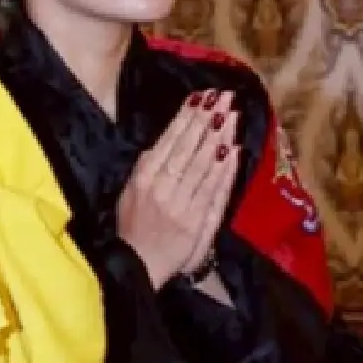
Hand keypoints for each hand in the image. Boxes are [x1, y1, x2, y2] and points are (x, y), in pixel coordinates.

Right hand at [115, 90, 239, 288]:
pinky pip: (214, 190)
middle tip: (224, 96)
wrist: (139, 266)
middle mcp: (163, 187)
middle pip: (189, 148)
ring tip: (232, 114)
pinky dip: (225, 170)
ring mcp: (182, 204)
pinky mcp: (197, 221)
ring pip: (204, 165)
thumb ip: (145, 168)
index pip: (169, 140)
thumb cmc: (133, 228)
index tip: (202, 96)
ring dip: (220, 138)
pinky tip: (234, 150)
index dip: (187, 117)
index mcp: (144, 177)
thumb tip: (161, 144)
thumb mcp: (127, 194)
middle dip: (208, 120)